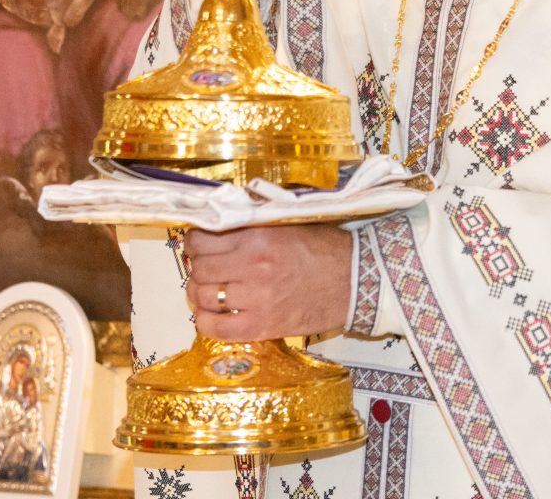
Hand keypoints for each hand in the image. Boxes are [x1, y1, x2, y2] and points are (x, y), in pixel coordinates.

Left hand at [183, 224, 352, 341]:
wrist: (355, 280)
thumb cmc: (324, 248)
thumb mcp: (287, 221)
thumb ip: (251, 221)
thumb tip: (217, 220)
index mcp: (257, 235)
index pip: (201, 238)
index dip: (195, 242)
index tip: (200, 245)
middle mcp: (252, 265)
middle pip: (199, 268)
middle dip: (197, 267)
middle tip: (206, 268)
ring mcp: (256, 298)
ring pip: (203, 297)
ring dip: (200, 294)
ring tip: (211, 291)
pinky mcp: (263, 326)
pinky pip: (217, 329)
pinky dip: (206, 322)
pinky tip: (212, 315)